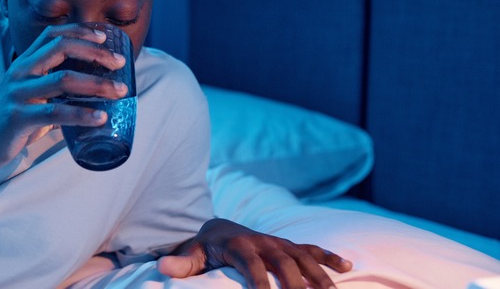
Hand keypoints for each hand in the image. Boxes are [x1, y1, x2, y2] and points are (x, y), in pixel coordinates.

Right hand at [0, 24, 127, 168]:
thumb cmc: (11, 117)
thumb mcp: (30, 93)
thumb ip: (55, 87)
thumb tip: (93, 88)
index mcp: (24, 63)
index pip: (52, 35)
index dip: (80, 30)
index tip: (105, 36)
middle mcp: (20, 73)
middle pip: (61, 49)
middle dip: (95, 53)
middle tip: (120, 63)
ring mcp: (18, 94)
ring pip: (63, 80)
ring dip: (97, 84)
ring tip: (120, 91)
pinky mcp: (18, 118)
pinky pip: (56, 113)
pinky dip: (82, 114)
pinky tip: (100, 117)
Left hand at [157, 218, 351, 288]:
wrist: (217, 227)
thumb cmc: (204, 248)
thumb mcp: (190, 255)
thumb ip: (181, 264)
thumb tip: (161, 267)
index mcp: (237, 244)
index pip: (251, 264)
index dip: (259, 281)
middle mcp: (261, 241)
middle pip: (283, 261)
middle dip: (296, 281)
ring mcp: (277, 242)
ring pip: (302, 255)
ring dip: (319, 273)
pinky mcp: (287, 244)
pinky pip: (311, 248)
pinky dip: (329, 256)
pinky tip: (347, 267)